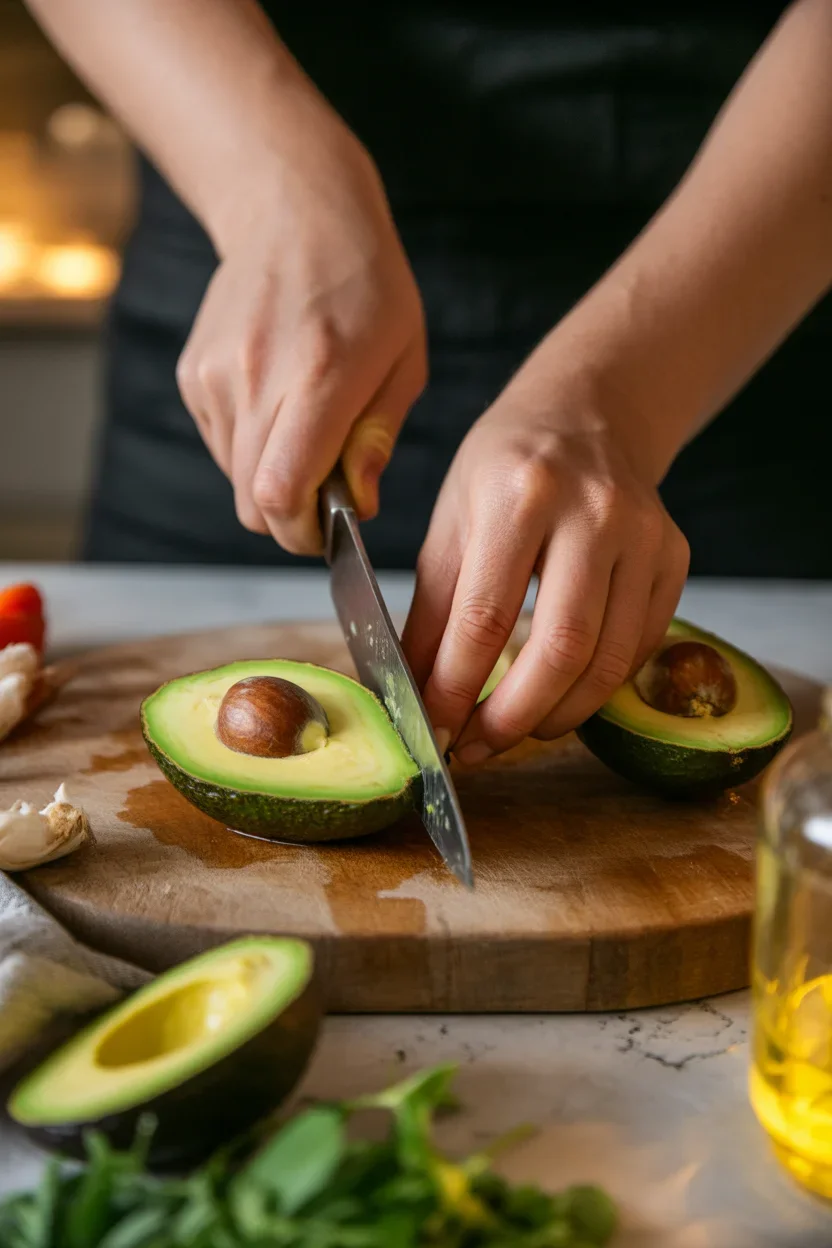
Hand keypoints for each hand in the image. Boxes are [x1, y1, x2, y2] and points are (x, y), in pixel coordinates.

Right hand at [176, 123, 425, 553]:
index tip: (329, 532)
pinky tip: (278, 404)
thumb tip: (359, 506)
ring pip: (235, 478)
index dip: (302, 532)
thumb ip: (377, 439)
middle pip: (252, 502)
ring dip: (271, 480)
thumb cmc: (367, 287)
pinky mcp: (194, 374)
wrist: (295, 213)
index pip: (281, 491)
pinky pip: (221, 444)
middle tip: (325, 501)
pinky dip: (250, 447)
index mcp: (320, 377)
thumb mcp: (404, 361)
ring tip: (306, 432)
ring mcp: (217, 376)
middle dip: (290, 520)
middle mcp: (257, 379)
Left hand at [402, 380, 688, 760]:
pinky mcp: (674, 558)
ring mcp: (643, 536)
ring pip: (608, 661)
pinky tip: (559, 695)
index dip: (456, 688)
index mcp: (519, 495)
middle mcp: (591, 512)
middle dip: (512, 718)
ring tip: (514, 731)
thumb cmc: (505, 468)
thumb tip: (415, 694)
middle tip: (475, 749)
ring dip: (556, 716)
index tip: (433, 730)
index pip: (485, 616)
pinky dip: (596, 688)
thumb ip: (432, 611)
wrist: (587, 415)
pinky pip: (638, 648)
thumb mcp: (450, 522)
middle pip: (560, 648)